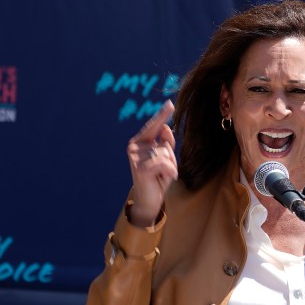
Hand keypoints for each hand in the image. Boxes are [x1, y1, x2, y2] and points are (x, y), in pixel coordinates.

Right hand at [126, 100, 177, 225]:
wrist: (149, 200)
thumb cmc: (157, 178)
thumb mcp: (165, 158)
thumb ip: (166, 143)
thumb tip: (166, 128)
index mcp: (139, 142)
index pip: (153, 126)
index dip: (162, 115)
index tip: (171, 104)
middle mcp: (134, 147)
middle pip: (165, 144)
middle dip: (170, 158)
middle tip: (163, 172)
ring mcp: (135, 157)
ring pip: (166, 154)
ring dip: (170, 167)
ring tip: (161, 176)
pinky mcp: (140, 169)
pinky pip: (165, 164)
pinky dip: (170, 172)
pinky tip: (163, 179)